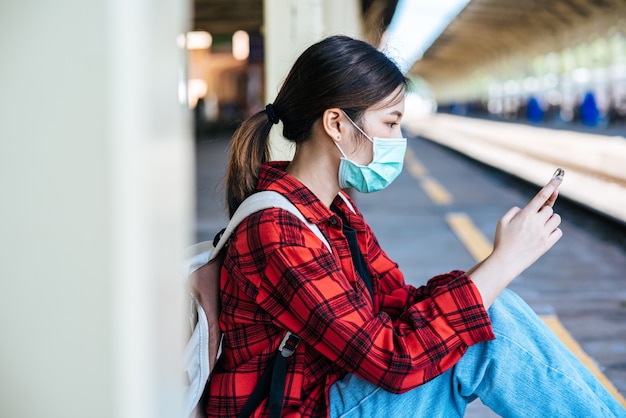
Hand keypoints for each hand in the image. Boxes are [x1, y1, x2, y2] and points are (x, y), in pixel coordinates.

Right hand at [468, 176, 562, 307]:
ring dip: (549, 220)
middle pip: (549, 209)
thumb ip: (514, 211)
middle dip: (543, 211)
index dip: (551, 185)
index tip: (559, 178)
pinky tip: (543, 235)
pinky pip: (558, 231)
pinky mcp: (548, 244)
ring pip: (556, 219)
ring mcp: (543, 233)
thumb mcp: (502, 222)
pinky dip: (553, 231)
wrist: (506, 261)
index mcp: (525, 215)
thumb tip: (524, 209)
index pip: (541, 196)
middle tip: (534, 218)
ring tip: (538, 227)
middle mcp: (536, 223)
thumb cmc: (502, 241)